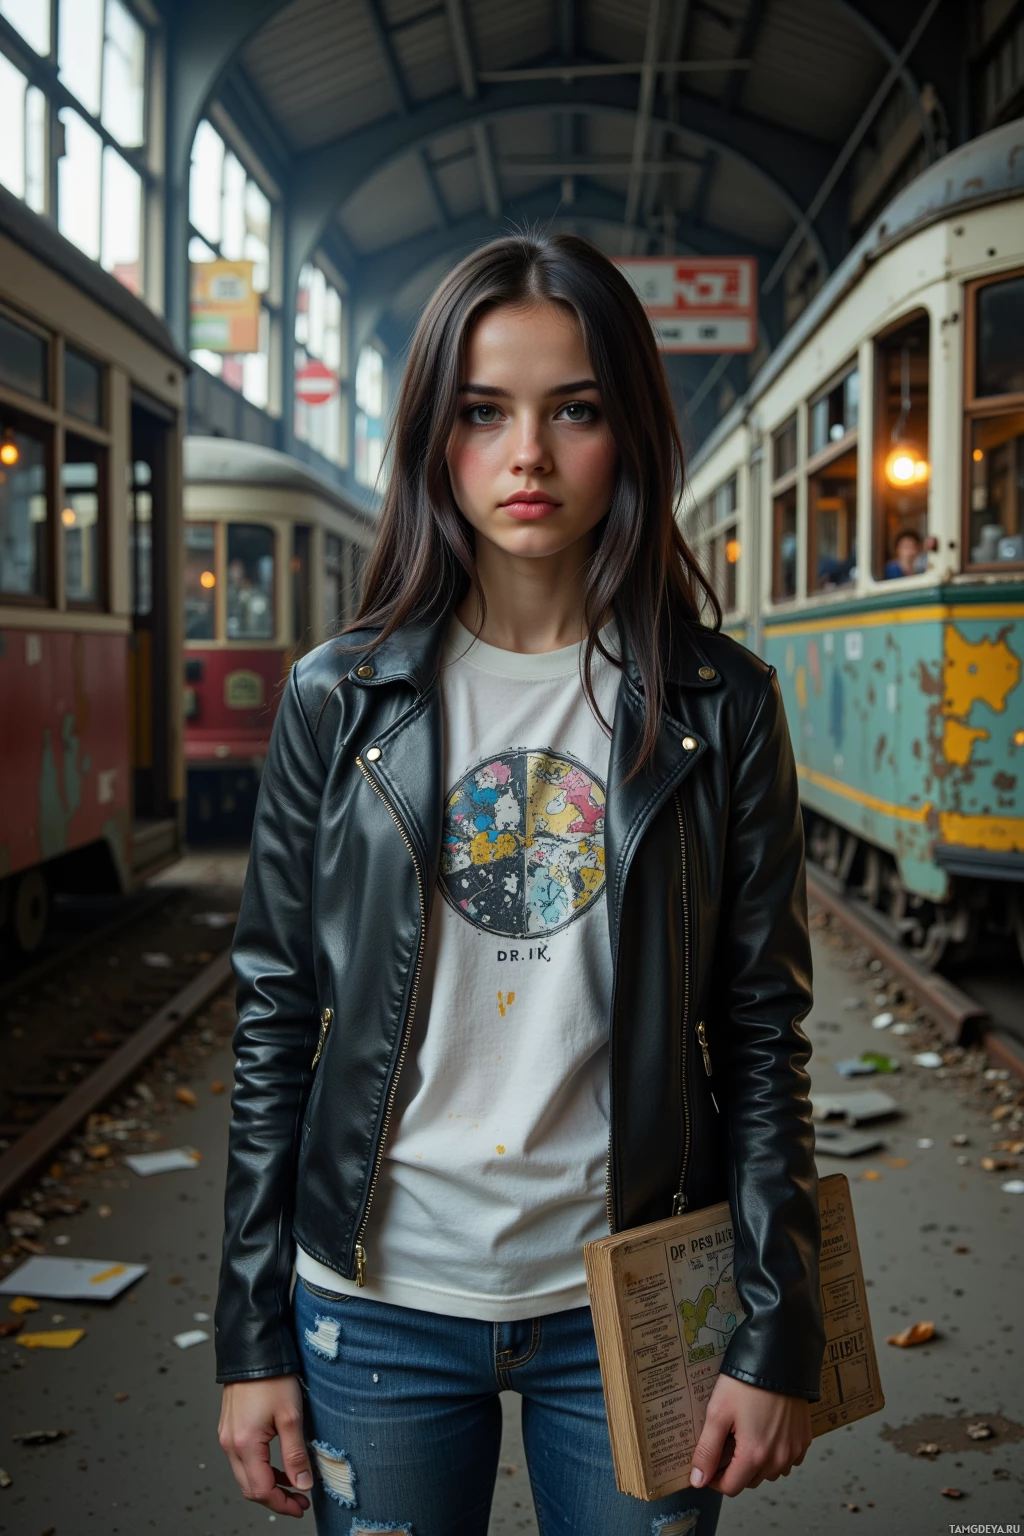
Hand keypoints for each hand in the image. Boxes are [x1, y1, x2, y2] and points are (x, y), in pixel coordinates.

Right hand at [219, 1375, 312, 1517]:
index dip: (282, 1503)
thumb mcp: (291, 1416)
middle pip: (250, 1488)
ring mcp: (226, 1436)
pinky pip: (241, 1460)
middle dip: (275, 1498)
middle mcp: (230, 1444)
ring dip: (267, 1484)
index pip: (261, 1490)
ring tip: (292, 1484)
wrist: (254, 1350)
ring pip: (245, 1475)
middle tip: (299, 1501)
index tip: (300, 1507)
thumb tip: (303, 1484)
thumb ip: (296, 1454)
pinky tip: (277, 1465)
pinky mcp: (229, 1428)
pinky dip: (259, 1469)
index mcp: (245, 1444)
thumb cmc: (273, 1378)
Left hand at [688, 1374, 810, 1495]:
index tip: (707, 1463)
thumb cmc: (747, 1382)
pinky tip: (764, 1432)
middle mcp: (778, 1459)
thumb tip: (697, 1480)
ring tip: (743, 1436)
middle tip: (724, 1443)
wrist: (781, 1357)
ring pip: (769, 1472)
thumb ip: (707, 1450)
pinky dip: (774, 1454)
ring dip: (755, 1464)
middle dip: (733, 1469)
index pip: (731, 1488)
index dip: (714, 1479)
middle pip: (750, 1481)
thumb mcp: (718, 1412)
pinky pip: (786, 1460)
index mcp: (755, 1455)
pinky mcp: (803, 1439)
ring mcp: (793, 1450)